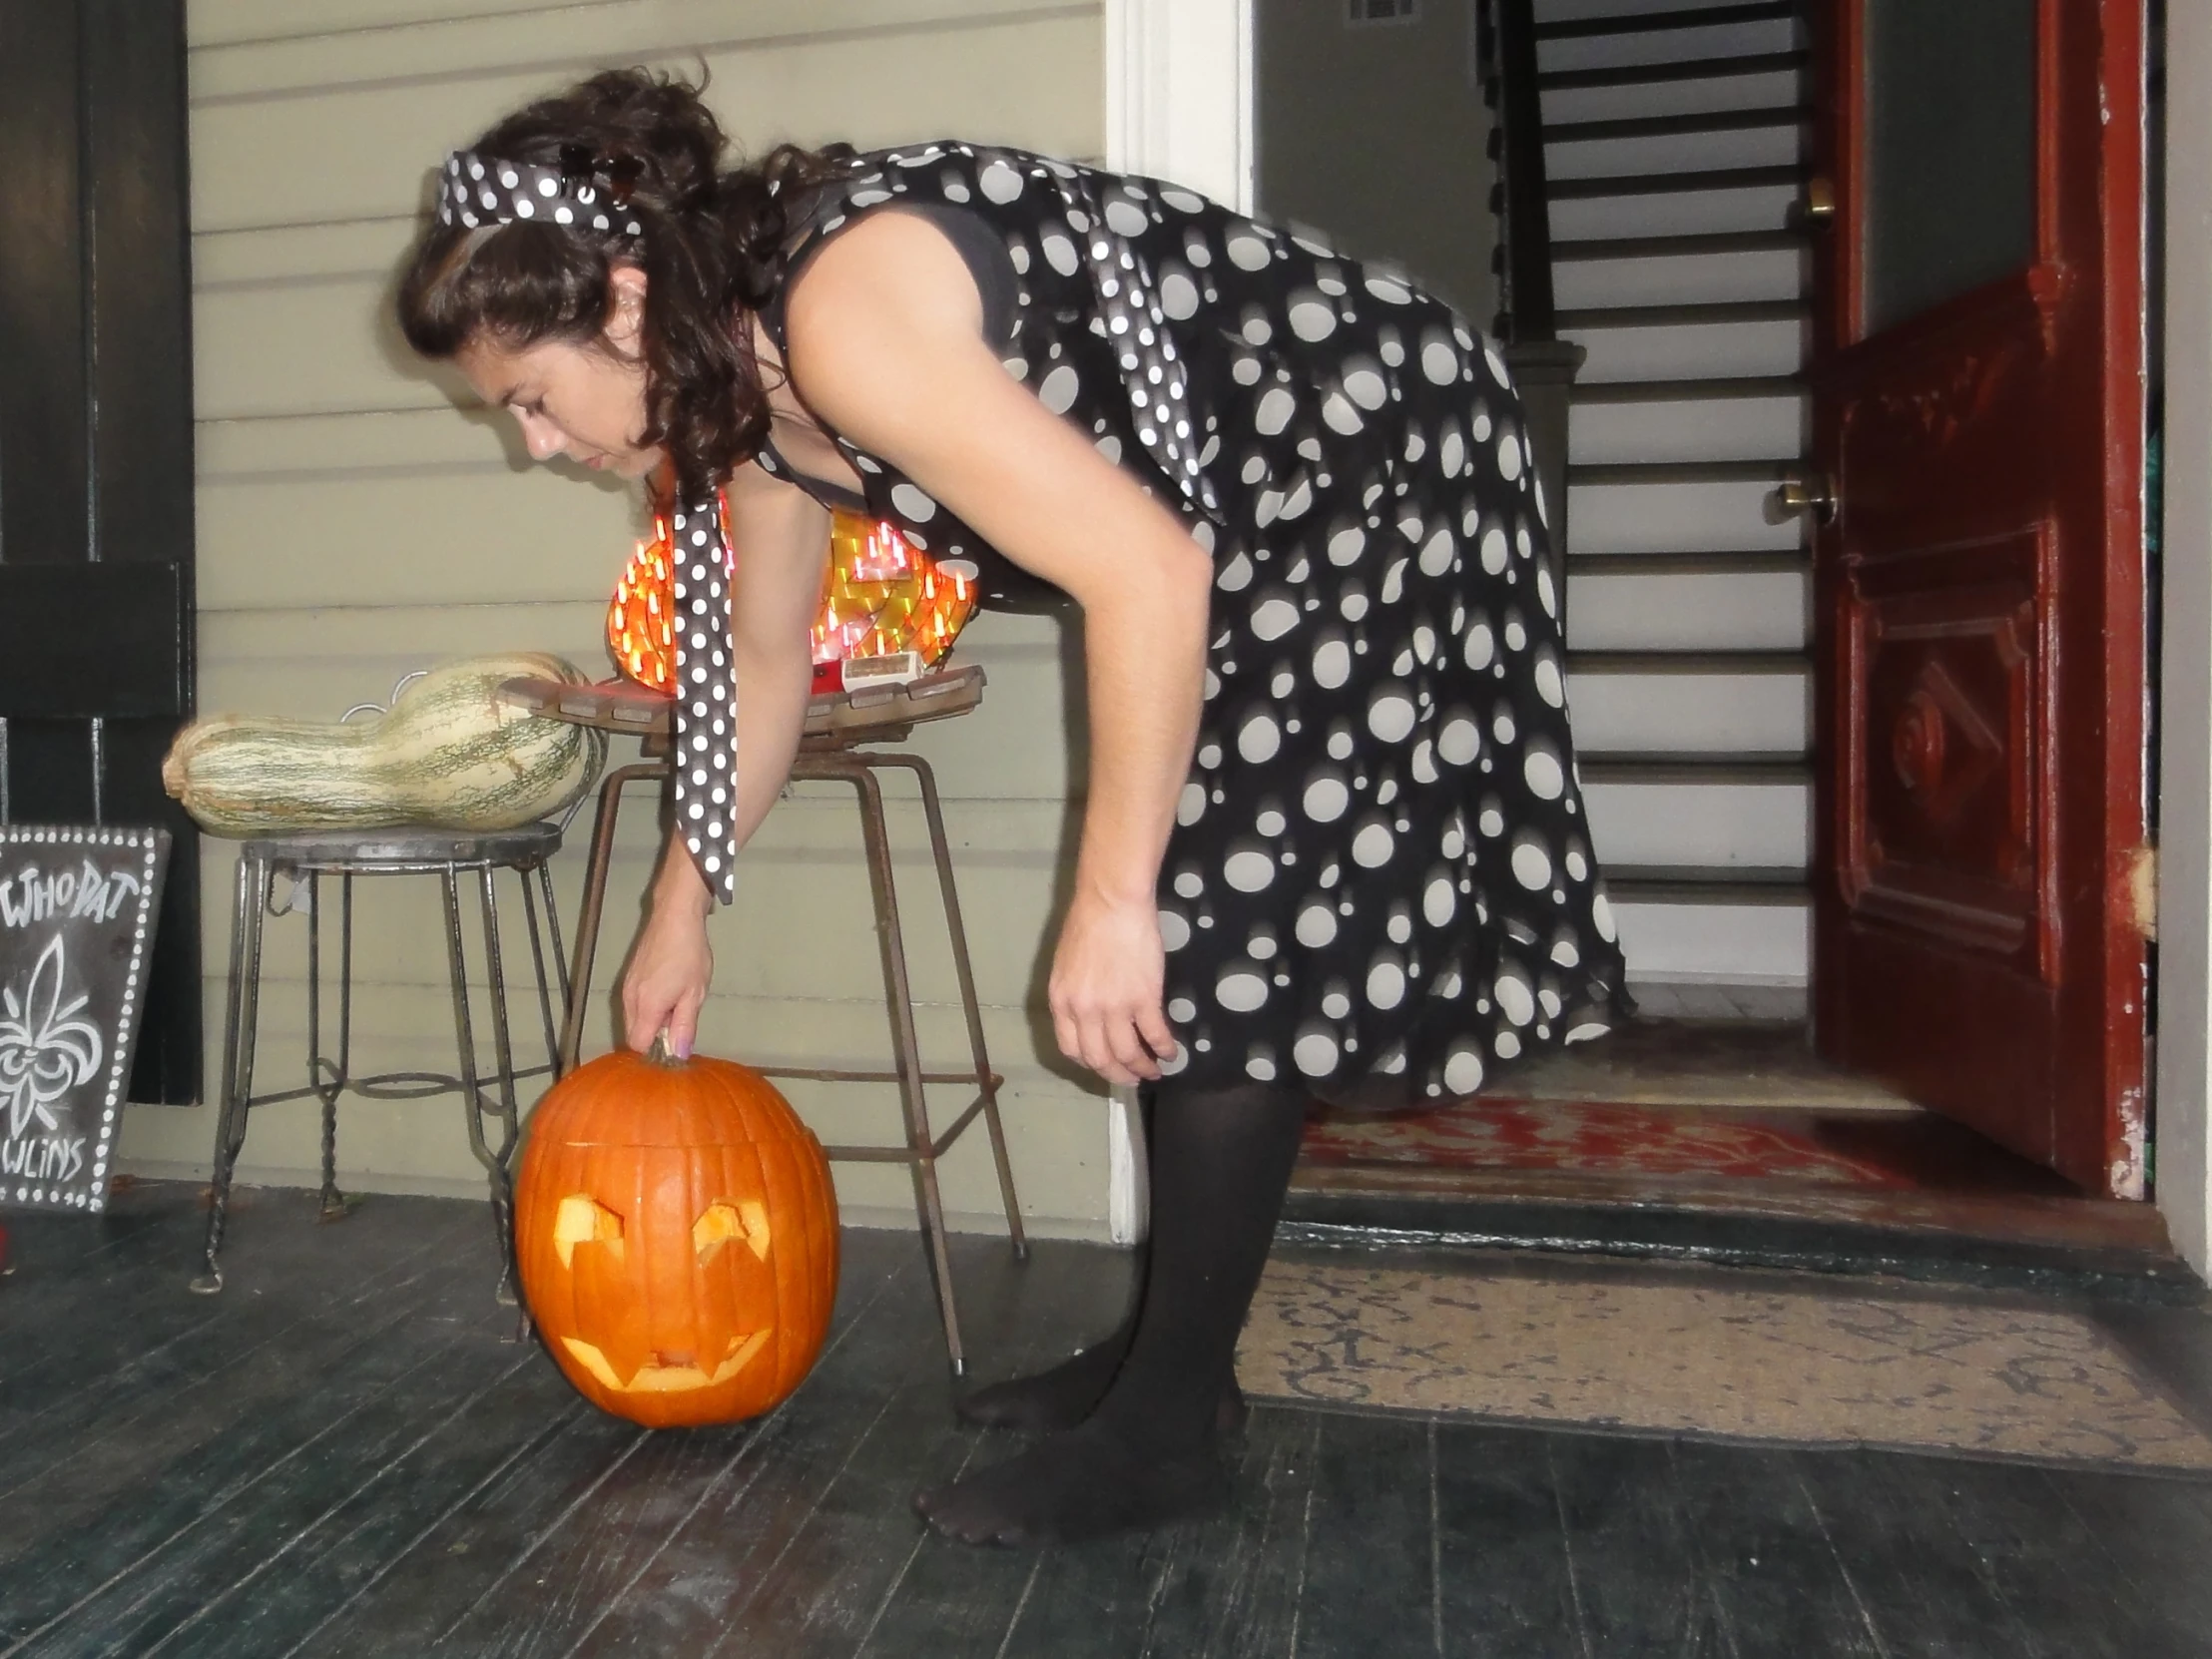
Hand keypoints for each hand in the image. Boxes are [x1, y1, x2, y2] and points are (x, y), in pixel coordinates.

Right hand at [622, 902, 713, 1057]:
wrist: (674, 917)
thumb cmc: (688, 954)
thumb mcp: (694, 994)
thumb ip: (685, 1026)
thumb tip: (678, 1054)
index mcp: (646, 1007)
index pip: (638, 1045)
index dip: (655, 1050)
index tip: (674, 1044)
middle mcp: (629, 999)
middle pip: (633, 1033)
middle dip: (654, 1035)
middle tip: (679, 1021)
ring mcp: (627, 987)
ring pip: (633, 1018)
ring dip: (652, 1020)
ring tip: (677, 1002)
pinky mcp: (629, 977)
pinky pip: (634, 1004)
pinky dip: (648, 1007)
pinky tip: (668, 991)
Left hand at [1049, 890, 1178, 1087]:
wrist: (1111, 900)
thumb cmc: (1089, 922)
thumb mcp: (1067, 963)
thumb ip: (1074, 993)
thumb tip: (1088, 1012)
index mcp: (1062, 1002)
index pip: (1072, 1049)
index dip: (1091, 1063)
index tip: (1104, 1066)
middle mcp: (1085, 1011)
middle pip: (1100, 1059)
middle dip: (1118, 1075)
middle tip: (1132, 1080)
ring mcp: (1114, 1008)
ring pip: (1128, 1054)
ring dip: (1142, 1069)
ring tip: (1153, 1071)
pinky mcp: (1144, 999)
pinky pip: (1154, 1035)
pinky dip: (1163, 1049)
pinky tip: (1170, 1052)